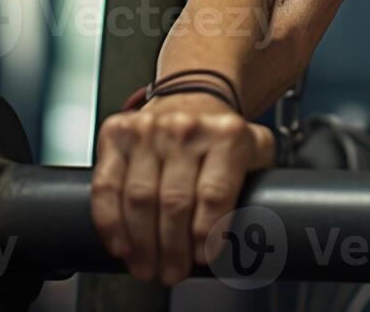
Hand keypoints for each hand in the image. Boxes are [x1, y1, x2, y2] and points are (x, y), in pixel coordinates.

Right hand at [90, 92, 276, 285]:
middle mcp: (187, 127)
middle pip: (175, 201)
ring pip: (140, 198)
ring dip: (142, 244)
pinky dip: (111, 222)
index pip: (215, 193)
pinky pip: (107, 186)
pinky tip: (122, 245)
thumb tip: (262, 227)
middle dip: (173, 248)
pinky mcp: (117, 133)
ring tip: (148, 267)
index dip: (207, 233)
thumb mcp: (255, 149)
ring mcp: (148, 128)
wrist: (192, 98)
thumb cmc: (221, 136)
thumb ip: (261, 181)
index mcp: (227, 133)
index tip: (203, 257)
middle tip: (173, 272)